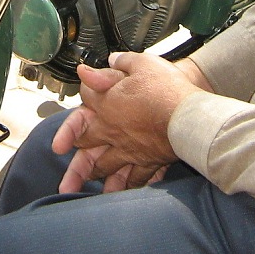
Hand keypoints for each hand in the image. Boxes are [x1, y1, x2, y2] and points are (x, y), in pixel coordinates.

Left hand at [52, 53, 207, 193]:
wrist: (192, 116)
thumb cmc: (168, 89)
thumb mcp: (141, 65)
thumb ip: (121, 63)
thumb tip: (104, 61)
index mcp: (108, 104)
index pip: (86, 96)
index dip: (84, 88)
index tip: (84, 86)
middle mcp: (113, 130)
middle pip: (85, 146)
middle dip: (72, 158)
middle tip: (63, 175)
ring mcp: (129, 149)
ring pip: (104, 167)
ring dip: (91, 177)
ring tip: (79, 190)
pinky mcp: (149, 161)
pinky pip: (134, 178)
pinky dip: (126, 185)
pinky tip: (121, 191)